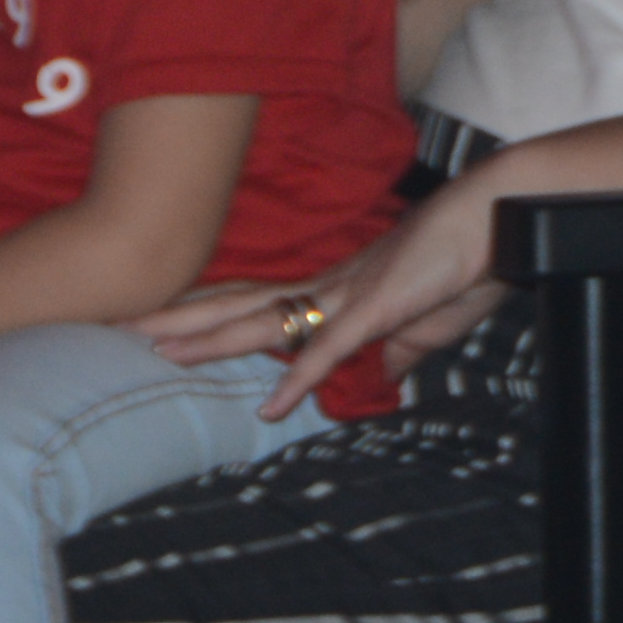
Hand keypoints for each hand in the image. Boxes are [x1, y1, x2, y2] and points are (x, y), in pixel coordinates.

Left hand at [133, 172, 501, 414]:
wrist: (507, 216)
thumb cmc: (472, 261)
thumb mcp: (427, 323)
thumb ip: (395, 352)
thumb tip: (376, 380)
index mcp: (342, 290)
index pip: (260, 304)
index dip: (208, 315)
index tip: (161, 325)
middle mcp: (332, 288)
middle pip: (241, 306)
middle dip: (178, 320)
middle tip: (116, 327)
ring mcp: (351, 296)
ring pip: (265, 321)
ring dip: (209, 339)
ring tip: (153, 350)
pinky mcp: (379, 309)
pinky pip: (330, 349)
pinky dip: (298, 378)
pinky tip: (270, 406)